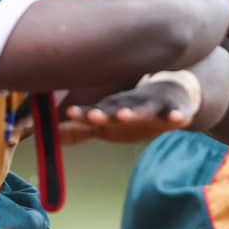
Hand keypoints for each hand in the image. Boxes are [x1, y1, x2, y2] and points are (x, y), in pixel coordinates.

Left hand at [65, 76, 196, 141]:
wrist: (174, 94)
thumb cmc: (134, 111)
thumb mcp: (108, 122)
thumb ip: (82, 128)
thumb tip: (51, 134)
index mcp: (116, 108)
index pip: (98, 111)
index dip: (85, 114)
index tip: (71, 113)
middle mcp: (133, 105)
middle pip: (118, 108)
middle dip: (105, 112)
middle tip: (93, 116)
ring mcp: (155, 106)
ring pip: (144, 109)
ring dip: (133, 112)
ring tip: (123, 115)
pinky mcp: (176, 110)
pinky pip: (177, 113)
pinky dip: (176, 115)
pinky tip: (175, 119)